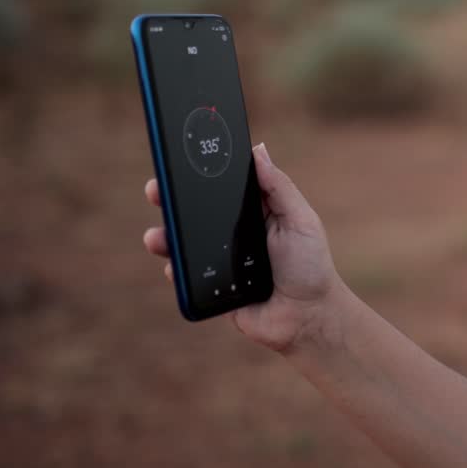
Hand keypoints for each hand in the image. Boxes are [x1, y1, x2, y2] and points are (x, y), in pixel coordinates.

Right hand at [143, 143, 346, 351]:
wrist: (308, 317)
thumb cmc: (310, 266)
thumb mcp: (301, 220)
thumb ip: (279, 188)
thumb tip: (258, 150)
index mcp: (255, 212)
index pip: (223, 188)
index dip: (202, 175)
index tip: (181, 160)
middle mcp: (234, 233)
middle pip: (198, 213)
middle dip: (172, 201)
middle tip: (156, 190)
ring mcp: (221, 260)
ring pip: (186, 244)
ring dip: (166, 237)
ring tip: (156, 236)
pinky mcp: (213, 286)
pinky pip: (188, 276)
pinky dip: (177, 270)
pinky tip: (173, 266)